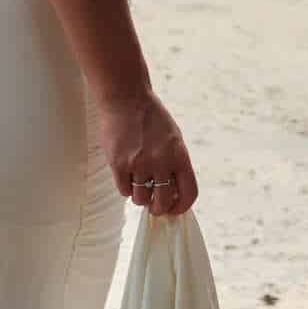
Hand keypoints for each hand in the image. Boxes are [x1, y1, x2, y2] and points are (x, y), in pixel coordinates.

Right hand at [102, 91, 198, 216]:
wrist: (127, 99)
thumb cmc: (151, 119)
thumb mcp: (173, 138)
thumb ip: (175, 164)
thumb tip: (173, 194)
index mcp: (179, 155)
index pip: (188, 193)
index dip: (181, 207)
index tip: (174, 209)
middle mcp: (161, 161)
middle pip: (162, 202)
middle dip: (158, 207)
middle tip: (153, 203)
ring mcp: (139, 164)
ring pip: (140, 199)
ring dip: (139, 195)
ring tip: (138, 180)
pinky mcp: (119, 164)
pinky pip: (124, 191)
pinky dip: (125, 187)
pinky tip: (126, 174)